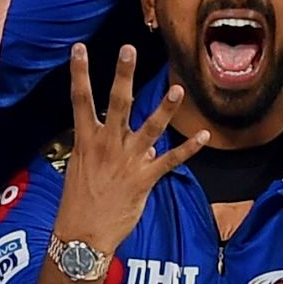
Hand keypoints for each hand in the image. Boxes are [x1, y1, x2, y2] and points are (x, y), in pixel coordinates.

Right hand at [47, 46, 210, 261]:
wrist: (83, 235)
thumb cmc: (78, 202)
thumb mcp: (84, 169)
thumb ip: (109, 149)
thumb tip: (140, 141)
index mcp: (86, 140)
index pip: (80, 100)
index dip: (79, 72)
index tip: (78, 48)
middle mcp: (107, 145)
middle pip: (116, 103)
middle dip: (122, 75)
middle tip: (127, 49)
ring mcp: (127, 161)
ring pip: (150, 128)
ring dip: (165, 108)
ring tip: (178, 89)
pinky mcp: (144, 179)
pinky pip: (170, 160)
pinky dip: (189, 149)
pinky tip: (204, 136)